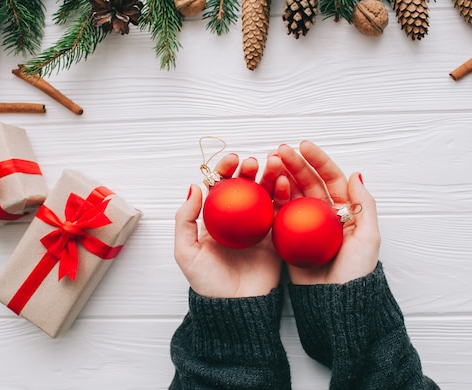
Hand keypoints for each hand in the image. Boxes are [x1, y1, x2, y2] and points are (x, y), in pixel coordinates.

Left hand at [174, 152, 284, 297]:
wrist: (236, 308)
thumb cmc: (208, 282)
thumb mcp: (186, 251)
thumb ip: (186, 219)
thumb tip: (194, 186)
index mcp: (215, 219)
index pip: (221, 188)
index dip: (225, 171)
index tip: (232, 160)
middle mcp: (238, 220)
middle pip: (245, 187)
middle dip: (249, 170)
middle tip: (253, 162)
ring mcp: (258, 227)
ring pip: (265, 194)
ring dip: (269, 176)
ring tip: (273, 164)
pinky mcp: (277, 236)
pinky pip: (281, 211)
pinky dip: (284, 194)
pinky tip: (285, 182)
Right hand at [277, 141, 379, 284]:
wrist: (333, 301)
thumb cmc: (354, 271)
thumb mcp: (368, 237)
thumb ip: (364, 205)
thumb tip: (355, 173)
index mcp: (345, 209)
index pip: (331, 178)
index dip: (318, 160)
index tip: (303, 146)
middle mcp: (323, 213)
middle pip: (309, 182)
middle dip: (295, 163)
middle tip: (280, 150)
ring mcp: (304, 224)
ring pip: (292, 194)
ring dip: (281, 176)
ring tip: (269, 162)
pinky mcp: (288, 237)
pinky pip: (279, 213)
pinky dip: (273, 199)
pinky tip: (265, 186)